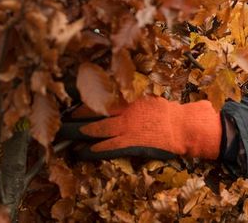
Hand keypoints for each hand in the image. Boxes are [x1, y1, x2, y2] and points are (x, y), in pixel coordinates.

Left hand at [59, 96, 221, 160]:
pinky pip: (109, 145)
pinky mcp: (130, 141)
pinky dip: (95, 148)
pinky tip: (85, 151)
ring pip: (99, 128)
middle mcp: (125, 110)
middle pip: (96, 111)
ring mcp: (127, 126)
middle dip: (79, 115)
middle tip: (64, 118)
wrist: (183, 125)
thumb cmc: (169, 111)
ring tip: (69, 135)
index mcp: (130, 97)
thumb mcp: (149, 98)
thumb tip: (120, 97)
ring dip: (83, 132)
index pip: (102, 96)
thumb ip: (133, 98)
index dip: (86, 99)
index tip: (73, 100)